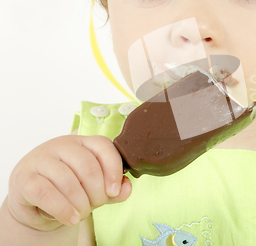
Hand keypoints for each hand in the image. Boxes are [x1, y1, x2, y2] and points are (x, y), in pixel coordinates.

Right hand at [7, 135, 130, 230]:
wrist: (34, 201)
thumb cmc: (69, 189)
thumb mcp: (94, 187)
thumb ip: (113, 188)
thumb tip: (126, 188)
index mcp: (82, 142)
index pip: (102, 146)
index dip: (113, 169)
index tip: (114, 190)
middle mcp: (61, 145)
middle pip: (87, 166)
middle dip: (97, 192)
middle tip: (96, 205)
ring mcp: (41, 159)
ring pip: (68, 181)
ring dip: (80, 204)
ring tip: (82, 214)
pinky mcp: (24, 178)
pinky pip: (46, 193)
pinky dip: (62, 209)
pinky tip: (70, 218)